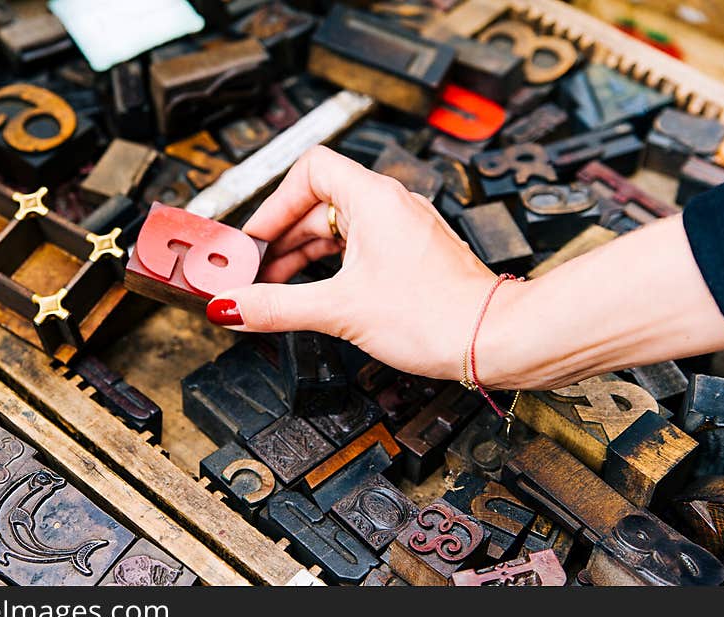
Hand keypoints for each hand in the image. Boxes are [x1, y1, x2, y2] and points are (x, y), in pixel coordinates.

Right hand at [206, 145, 518, 383]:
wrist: (490, 339)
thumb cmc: (437, 314)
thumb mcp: (340, 310)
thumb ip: (277, 306)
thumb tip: (232, 307)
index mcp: (374, 199)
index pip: (309, 170)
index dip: (275, 203)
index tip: (255, 238)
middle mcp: (390, 206)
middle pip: (318, 203)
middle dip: (282, 237)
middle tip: (255, 272)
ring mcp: (402, 229)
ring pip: (337, 228)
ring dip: (303, 254)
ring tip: (277, 288)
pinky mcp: (409, 254)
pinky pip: (357, 247)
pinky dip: (330, 266)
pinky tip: (315, 292)